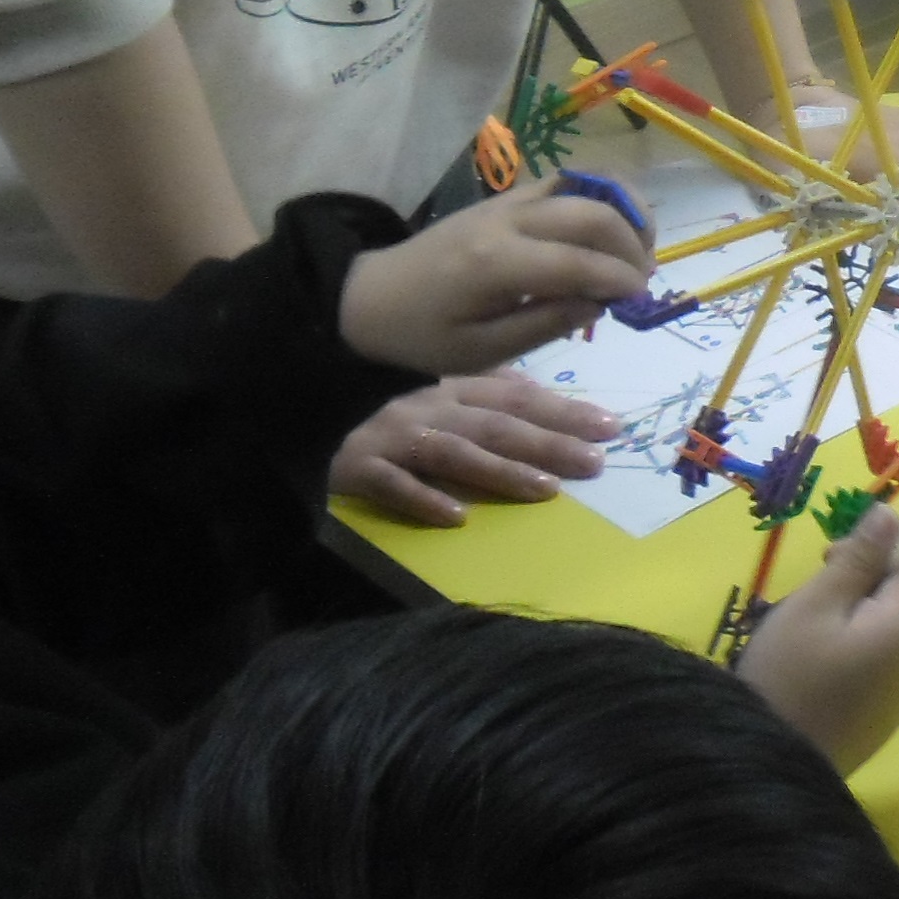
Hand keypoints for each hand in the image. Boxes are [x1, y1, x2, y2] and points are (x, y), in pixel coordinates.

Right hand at [330, 371, 620, 524]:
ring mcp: (391, 434)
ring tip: (546, 489)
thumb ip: (475, 385)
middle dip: (549, 442)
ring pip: (455, 453)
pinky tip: (457, 518)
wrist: (287, 395)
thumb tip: (531, 389)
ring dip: (501, 471)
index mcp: (446, 385)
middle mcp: (427, 406)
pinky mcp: (356, 465)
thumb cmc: (366, 393)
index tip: (611, 425)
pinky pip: (392, 484)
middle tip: (596, 461)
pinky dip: (423, 499)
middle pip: (497, 425)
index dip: (563, 410)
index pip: (516, 397)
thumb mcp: (424, 380)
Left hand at [339, 180, 653, 375]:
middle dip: (631, 245)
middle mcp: (506, 221)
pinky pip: (567, 182)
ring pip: (586, 185)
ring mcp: (507, 201)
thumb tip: (599, 304)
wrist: (370, 298)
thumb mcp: (481, 352)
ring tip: (637, 250)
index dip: (620, 280)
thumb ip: (544, 325)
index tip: (639, 302)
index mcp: (496, 265)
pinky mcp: (507, 197)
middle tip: (642, 281)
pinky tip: (610, 230)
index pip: (580, 262)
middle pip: (593, 213)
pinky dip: (600, 199)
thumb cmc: (425, 336)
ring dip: (624, 212)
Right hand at [735, 504, 898, 770]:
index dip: (886, 540)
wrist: (779, 762)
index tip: (835, 555)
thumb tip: (892, 513)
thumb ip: (859, 557)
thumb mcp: (816, 606)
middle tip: (830, 575)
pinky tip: (837, 642)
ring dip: (884, 594)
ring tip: (826, 609)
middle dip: (891, 563)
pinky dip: (883, 625)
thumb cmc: (789, 676)